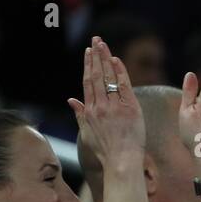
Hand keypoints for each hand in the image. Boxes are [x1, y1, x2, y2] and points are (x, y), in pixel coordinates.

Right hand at [67, 37, 144, 168]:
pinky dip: (120, 72)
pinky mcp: (129, 109)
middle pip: (96, 75)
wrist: (121, 161)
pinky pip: (124, 86)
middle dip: (95, 56)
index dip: (88, 65)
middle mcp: (100, 106)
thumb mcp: (87, 133)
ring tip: (103, 44)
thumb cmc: (105, 151)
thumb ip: (79, 114)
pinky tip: (117, 60)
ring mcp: (114, 107)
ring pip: (108, 78)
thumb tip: (70, 100)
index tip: (88, 53)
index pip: (88, 82)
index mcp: (90, 111)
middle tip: (96, 40)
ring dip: (106, 59)